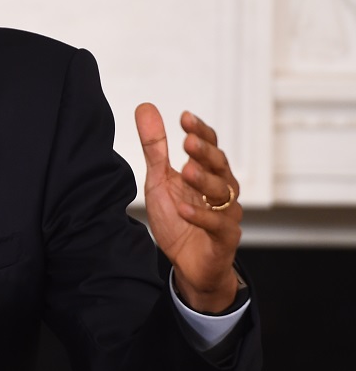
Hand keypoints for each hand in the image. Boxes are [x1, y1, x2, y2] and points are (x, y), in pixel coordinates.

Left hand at [135, 103, 240, 312]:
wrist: (187, 263)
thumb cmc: (177, 218)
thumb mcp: (159, 179)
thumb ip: (154, 147)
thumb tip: (146, 107)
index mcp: (206, 172)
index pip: (209, 146)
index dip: (200, 132)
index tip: (185, 118)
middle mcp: (221, 189)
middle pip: (220, 165)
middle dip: (205, 152)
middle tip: (188, 142)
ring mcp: (225, 213)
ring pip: (222, 193)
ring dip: (204, 180)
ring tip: (187, 171)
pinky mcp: (224, 238)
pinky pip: (217, 225)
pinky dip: (201, 216)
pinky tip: (184, 209)